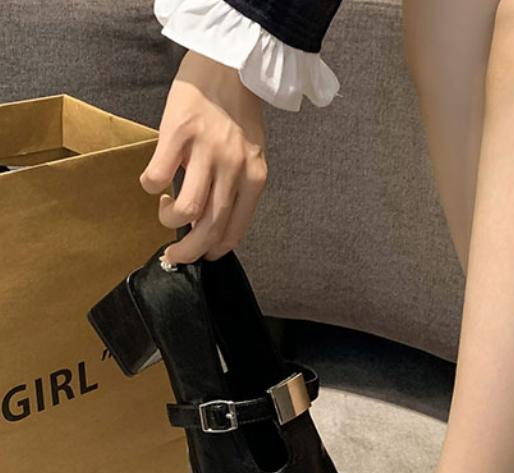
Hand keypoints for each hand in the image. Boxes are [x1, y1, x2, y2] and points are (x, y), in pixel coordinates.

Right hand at [140, 50, 268, 263]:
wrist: (227, 67)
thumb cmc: (237, 114)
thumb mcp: (250, 156)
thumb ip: (236, 188)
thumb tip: (210, 222)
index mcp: (254, 179)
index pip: (234, 231)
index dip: (213, 251)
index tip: (199, 254)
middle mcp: (234, 170)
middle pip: (209, 228)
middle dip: (188, 251)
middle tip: (172, 256)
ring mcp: (207, 152)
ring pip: (187, 209)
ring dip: (170, 220)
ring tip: (165, 209)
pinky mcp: (179, 134)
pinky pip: (158, 177)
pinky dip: (150, 187)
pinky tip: (153, 181)